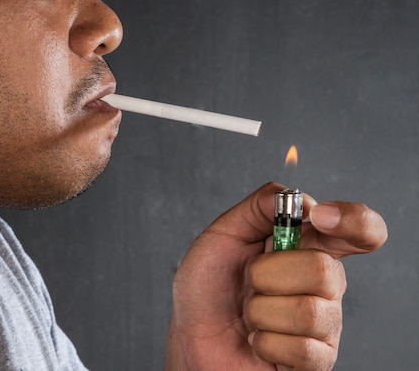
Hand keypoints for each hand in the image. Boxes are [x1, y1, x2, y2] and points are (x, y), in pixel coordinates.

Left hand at [165, 182, 386, 369]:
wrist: (192, 333)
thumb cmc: (208, 286)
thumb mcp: (221, 236)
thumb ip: (255, 208)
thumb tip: (297, 197)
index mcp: (307, 247)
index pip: (360, 230)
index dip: (354, 220)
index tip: (320, 217)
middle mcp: (324, 283)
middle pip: (324, 270)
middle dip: (268, 274)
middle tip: (249, 282)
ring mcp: (324, 323)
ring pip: (309, 312)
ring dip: (261, 312)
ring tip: (250, 314)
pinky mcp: (316, 360)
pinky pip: (304, 350)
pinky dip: (266, 343)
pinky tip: (257, 340)